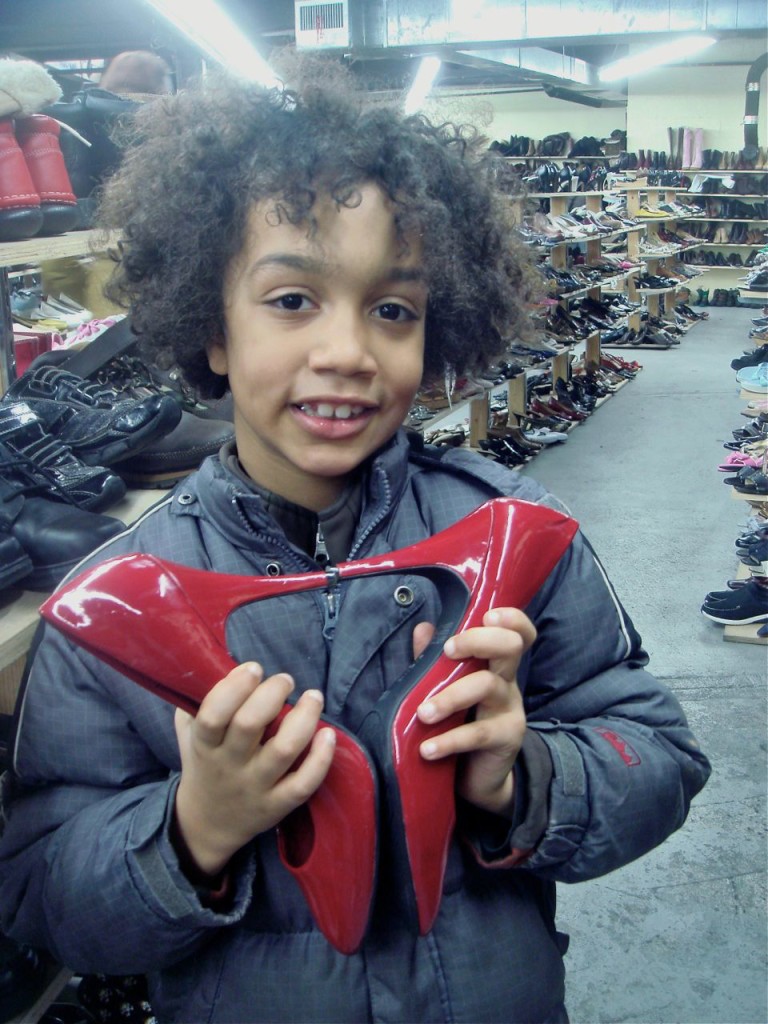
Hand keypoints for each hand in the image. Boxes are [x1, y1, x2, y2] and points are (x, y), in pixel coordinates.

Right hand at [173, 663, 335, 876]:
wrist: (207, 825)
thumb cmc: (204, 765)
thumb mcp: (188, 736)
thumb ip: (196, 703)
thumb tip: (217, 663)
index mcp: (205, 745)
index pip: (213, 715)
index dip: (234, 687)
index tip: (254, 668)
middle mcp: (230, 765)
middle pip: (249, 724)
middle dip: (272, 694)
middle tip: (285, 680)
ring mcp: (256, 787)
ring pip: (283, 751)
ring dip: (303, 718)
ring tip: (314, 697)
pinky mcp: (278, 806)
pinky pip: (303, 784)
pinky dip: (321, 759)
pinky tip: (328, 734)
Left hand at [413, 608, 535, 816]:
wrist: (480, 777)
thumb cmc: (462, 722)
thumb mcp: (448, 688)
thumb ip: (434, 660)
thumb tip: (423, 627)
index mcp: (496, 665)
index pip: (518, 633)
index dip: (511, 619)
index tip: (486, 615)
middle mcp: (508, 682)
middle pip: (509, 647)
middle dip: (478, 641)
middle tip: (448, 650)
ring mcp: (510, 710)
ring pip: (487, 686)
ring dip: (450, 697)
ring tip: (423, 714)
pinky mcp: (506, 740)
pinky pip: (478, 734)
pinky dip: (449, 740)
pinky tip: (427, 749)